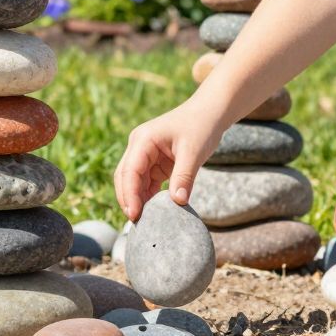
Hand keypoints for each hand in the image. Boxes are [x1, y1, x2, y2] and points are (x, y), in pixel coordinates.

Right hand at [113, 99, 225, 220]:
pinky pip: (146, 182)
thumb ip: (184, 177)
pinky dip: (148, 196)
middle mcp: (139, 146)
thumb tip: (177, 203)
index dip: (130, 195)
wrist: (210, 112)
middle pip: (125, 177)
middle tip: (138, 222)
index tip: (135, 215)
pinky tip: (155, 210)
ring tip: (146, 220)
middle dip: (129, 199)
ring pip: (134, 182)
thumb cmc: (201, 126)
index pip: (129, 171)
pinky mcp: (154, 161)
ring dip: (138, 199)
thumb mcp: (194, 152)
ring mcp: (145, 154)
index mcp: (143, 140)